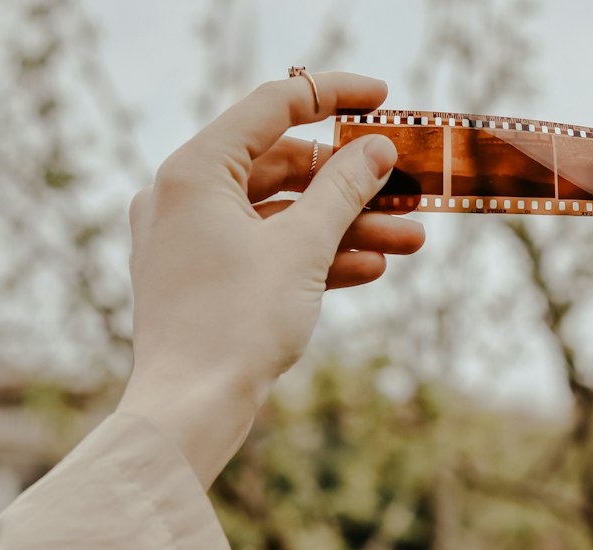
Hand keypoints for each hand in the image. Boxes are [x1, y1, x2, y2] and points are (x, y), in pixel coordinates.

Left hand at [118, 72, 423, 487]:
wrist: (191, 409)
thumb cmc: (235, 325)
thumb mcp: (302, 249)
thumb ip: (343, 190)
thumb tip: (377, 150)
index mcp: (194, 171)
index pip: (271, 108)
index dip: (333, 97)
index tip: (382, 100)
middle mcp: (184, 198)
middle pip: (282, 171)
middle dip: (352, 186)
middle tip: (407, 189)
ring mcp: (192, 242)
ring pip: (281, 220)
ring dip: (345, 229)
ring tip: (409, 240)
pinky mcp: (206, 281)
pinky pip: (266, 255)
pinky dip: (313, 259)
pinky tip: (370, 268)